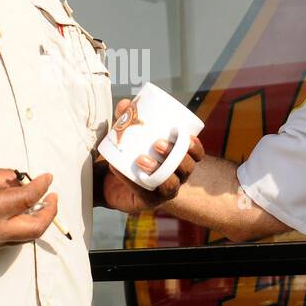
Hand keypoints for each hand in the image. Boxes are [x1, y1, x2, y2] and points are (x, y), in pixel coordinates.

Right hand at [0, 165, 57, 251]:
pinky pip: (12, 239)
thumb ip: (9, 179)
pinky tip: (21, 212)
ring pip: (26, 237)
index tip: (48, 178)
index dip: (43, 187)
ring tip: (39, 202)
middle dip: (50, 212)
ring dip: (37, 220)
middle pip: (36, 228)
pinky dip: (22, 226)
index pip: (28, 199)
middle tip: (52, 197)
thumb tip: (30, 184)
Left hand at [100, 99, 203, 213]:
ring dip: (159, 170)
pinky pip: (144, 194)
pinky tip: (121, 171)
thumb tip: (126, 103)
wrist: (108, 181)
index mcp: (178, 161)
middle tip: (157, 144)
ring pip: (171, 185)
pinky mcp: (147, 202)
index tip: (186, 136)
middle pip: (187, 169)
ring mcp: (163, 192)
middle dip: (176, 156)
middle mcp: (176, 177)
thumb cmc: (126, 154)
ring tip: (142, 159)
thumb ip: (126, 118)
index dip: (195, 148)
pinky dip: (132, 181)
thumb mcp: (128, 135)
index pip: (196, 156)